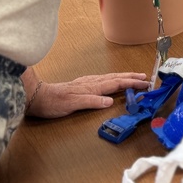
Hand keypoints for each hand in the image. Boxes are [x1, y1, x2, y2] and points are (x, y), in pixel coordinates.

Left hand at [26, 71, 147, 118]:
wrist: (37, 97)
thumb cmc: (53, 103)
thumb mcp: (72, 105)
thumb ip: (92, 102)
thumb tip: (110, 102)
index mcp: (92, 87)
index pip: (116, 84)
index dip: (131, 83)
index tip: (144, 83)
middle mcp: (91, 83)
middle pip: (115, 78)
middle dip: (130, 77)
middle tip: (145, 77)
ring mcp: (86, 83)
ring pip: (109, 78)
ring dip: (123, 77)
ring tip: (133, 77)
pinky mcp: (81, 85)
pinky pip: (102, 80)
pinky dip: (112, 79)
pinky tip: (110, 80)